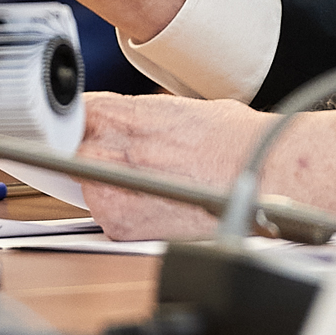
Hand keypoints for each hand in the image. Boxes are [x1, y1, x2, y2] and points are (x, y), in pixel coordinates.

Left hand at [75, 91, 335, 240]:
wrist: (264, 177)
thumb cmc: (235, 142)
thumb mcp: (181, 108)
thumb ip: (140, 116)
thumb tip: (124, 121)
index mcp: (128, 115)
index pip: (73, 112)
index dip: (73, 118)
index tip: (73, 123)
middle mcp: (115, 151)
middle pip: (70, 149)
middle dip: (86, 151)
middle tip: (116, 155)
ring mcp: (116, 192)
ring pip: (84, 183)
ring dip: (102, 182)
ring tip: (144, 181)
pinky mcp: (123, 226)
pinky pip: (104, 215)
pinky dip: (120, 210)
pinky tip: (152, 202)